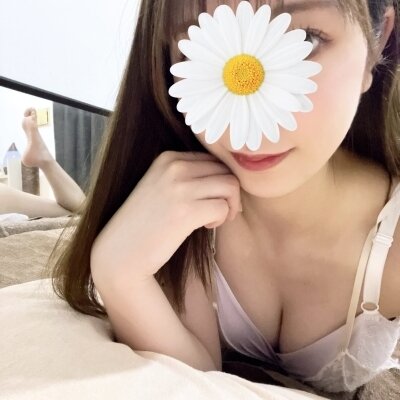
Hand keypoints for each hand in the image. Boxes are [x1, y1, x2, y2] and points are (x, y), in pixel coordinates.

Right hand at [90, 151, 241, 280]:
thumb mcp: (161, 186)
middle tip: (218, 212)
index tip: (211, 199)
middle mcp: (174, 166)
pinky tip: (206, 227)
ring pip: (230, 186)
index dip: (220, 181)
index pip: (214, 159)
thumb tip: (226, 175)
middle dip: (229, 193)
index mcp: (168, 158)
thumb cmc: (145, 223)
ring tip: (212, 219)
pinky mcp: (186, 211)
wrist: (120, 253)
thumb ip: (187, 176)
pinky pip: (224, 207)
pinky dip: (221, 219)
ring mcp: (180, 187)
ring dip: (229, 205)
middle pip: (226, 170)